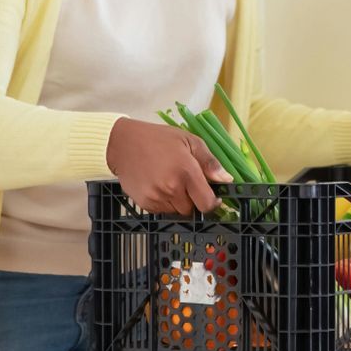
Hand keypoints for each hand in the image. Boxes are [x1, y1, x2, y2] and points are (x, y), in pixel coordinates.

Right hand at [106, 117, 230, 214]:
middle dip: (194, 199)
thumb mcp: (190, 141)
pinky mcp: (144, 203)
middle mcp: (171, 188)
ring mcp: (156, 198)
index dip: (213, 202)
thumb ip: (210, 163)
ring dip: (179, 201)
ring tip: (171, 181)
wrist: (123, 143)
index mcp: (186, 172)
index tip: (212, 196)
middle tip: (186, 182)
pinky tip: (159, 185)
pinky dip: (165, 203)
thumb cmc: (159, 139)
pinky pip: (162, 211)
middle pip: (192, 209)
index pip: (207, 203)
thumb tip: (226, 180)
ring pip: (177, 211)